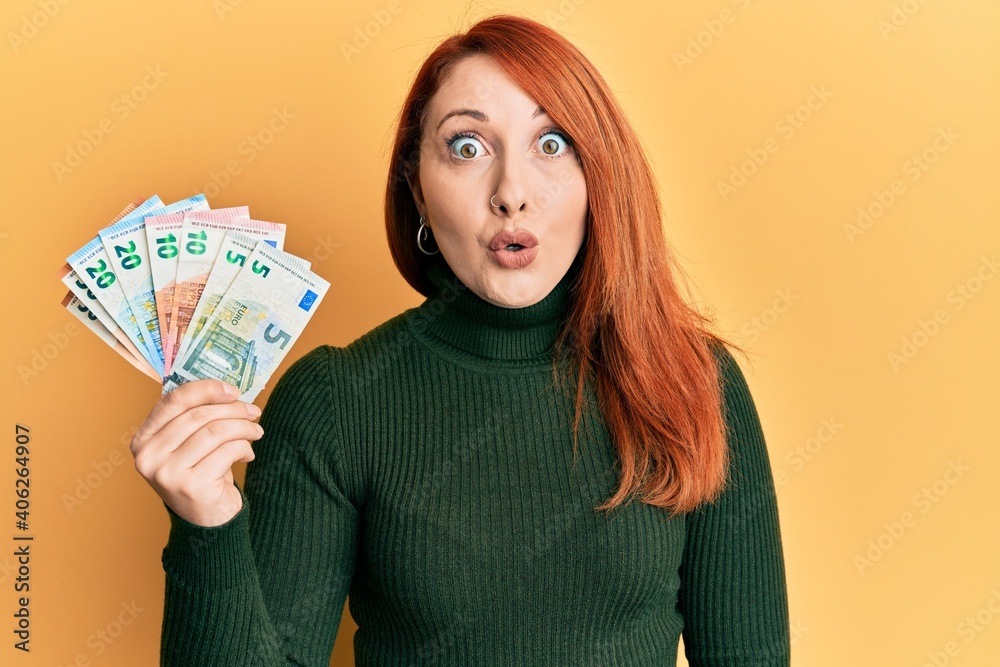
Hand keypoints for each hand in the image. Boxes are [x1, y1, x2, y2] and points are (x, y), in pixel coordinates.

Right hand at [130, 378, 262, 526]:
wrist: (207, 521)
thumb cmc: (201, 474)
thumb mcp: (190, 445)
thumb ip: (197, 417)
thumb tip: (227, 390)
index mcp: (143, 440)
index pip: (174, 401)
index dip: (206, 389)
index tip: (233, 390)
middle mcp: (149, 457)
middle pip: (199, 415)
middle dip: (233, 409)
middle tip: (253, 411)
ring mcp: (168, 473)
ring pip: (215, 431)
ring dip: (243, 427)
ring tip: (256, 432)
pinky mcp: (191, 486)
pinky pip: (227, 451)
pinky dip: (244, 448)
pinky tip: (248, 454)